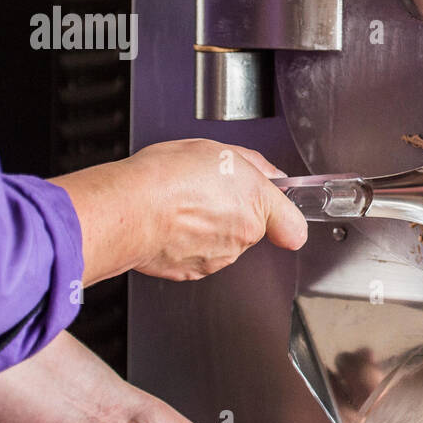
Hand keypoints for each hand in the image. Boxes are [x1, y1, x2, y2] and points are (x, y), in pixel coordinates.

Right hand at [53, 138, 307, 283]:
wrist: (128, 210)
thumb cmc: (167, 178)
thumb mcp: (218, 151)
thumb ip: (254, 165)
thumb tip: (270, 173)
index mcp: (256, 205)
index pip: (294, 227)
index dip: (285, 218)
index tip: (279, 213)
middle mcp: (242, 236)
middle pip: (249, 227)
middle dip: (233, 211)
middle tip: (206, 192)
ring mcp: (219, 257)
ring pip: (222, 242)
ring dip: (208, 227)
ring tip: (181, 205)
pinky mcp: (193, 271)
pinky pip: (197, 255)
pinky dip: (186, 243)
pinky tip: (170, 223)